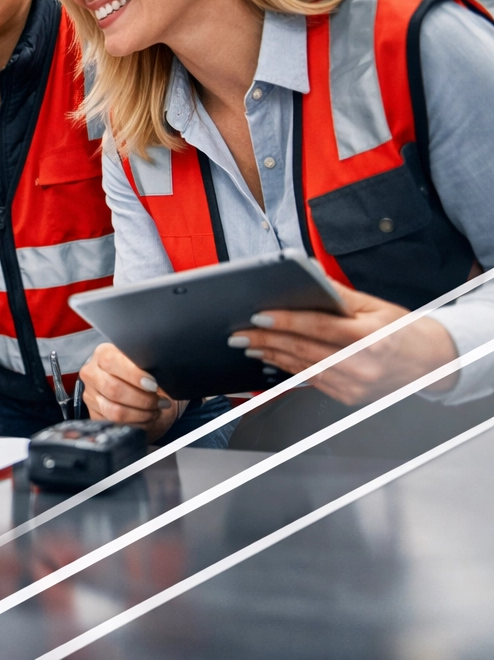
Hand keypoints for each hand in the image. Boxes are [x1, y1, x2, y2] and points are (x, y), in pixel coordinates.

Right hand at [79, 342, 181, 440]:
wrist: (138, 387)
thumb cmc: (144, 372)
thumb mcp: (145, 361)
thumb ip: (147, 363)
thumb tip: (160, 372)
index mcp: (102, 353)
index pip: (111, 362)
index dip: (134, 375)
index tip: (153, 384)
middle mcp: (92, 373)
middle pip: (113, 389)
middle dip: (143, 399)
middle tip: (161, 401)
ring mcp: (90, 395)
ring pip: (114, 411)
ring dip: (142, 414)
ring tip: (156, 410)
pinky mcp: (94, 414)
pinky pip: (115, 424)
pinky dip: (136, 424)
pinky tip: (147, 418)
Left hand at [231, 281, 457, 404]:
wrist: (432, 363)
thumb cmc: (403, 331)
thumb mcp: (374, 306)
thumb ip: (337, 294)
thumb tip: (305, 274)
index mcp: (370, 337)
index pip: (318, 328)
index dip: (285, 322)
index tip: (258, 317)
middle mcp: (363, 365)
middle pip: (304, 350)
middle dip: (266, 341)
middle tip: (238, 333)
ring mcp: (356, 386)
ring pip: (303, 368)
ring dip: (272, 356)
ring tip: (248, 345)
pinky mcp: (350, 398)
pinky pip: (312, 381)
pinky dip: (289, 368)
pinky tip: (272, 359)